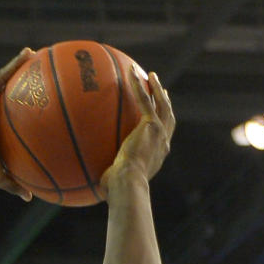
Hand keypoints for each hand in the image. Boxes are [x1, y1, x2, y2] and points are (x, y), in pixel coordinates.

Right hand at [0, 50, 34, 198]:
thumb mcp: (0, 176)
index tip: (34, 104)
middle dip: (21, 83)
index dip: (19, 110)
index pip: (8, 117)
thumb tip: (29, 197)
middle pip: (7, 93)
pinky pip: (2, 76)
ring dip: (19, 67)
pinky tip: (29, 54)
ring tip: (35, 55)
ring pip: (5, 79)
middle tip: (38, 75)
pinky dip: (15, 65)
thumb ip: (14, 184)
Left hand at [101, 69, 174, 192]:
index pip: (163, 137)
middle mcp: (163, 143)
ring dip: (157, 88)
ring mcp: (159, 133)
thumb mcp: (116, 183)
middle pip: (168, 117)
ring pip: (162, 105)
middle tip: (162, 91)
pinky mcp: (150, 125)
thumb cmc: (119, 190)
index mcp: (157, 156)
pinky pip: (145, 100)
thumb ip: (110, 177)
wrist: (128, 183)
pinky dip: (140, 85)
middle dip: (165, 102)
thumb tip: (95, 184)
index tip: (159, 117)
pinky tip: (132, 73)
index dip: (163, 125)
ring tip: (151, 76)